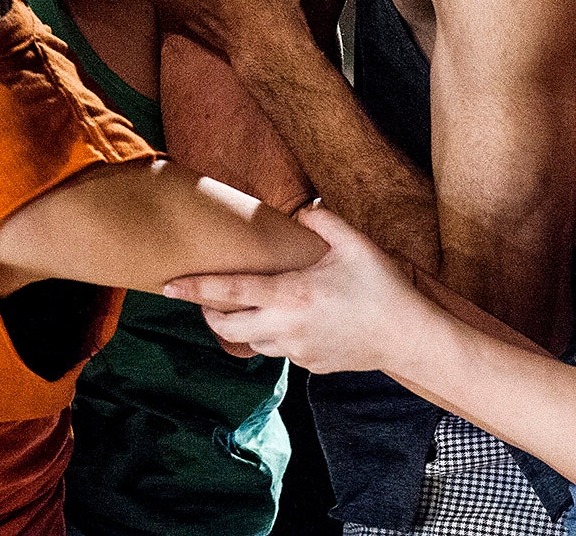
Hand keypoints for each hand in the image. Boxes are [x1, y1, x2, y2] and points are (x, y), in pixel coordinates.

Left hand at [166, 206, 425, 374]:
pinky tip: (290, 321)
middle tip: (205, 299)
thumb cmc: (382, 287)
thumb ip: (321, 219)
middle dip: (208, 313)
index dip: (194, 288)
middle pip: (226, 326)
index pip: (228, 291)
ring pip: (250, 342)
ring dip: (241, 326)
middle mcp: (285, 326)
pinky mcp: (309, 365)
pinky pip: (279, 351)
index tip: (168, 285)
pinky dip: (274, 336)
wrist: (407, 336)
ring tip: (248, 306)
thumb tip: (301, 210)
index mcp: (290, 294)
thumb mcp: (354, 243)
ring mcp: (296, 351)